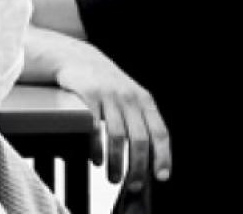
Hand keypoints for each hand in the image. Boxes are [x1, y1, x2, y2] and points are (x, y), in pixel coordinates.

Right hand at [55, 39, 170, 189]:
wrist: (80, 58)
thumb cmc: (107, 83)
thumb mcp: (130, 96)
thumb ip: (139, 119)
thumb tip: (149, 154)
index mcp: (144, 99)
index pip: (159, 130)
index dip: (163, 154)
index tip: (162, 175)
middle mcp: (129, 97)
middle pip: (139, 138)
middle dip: (138, 166)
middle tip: (134, 184)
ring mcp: (109, 96)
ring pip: (117, 137)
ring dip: (117, 163)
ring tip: (114, 177)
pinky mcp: (88, 96)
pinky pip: (94, 128)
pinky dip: (97, 148)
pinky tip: (97, 159)